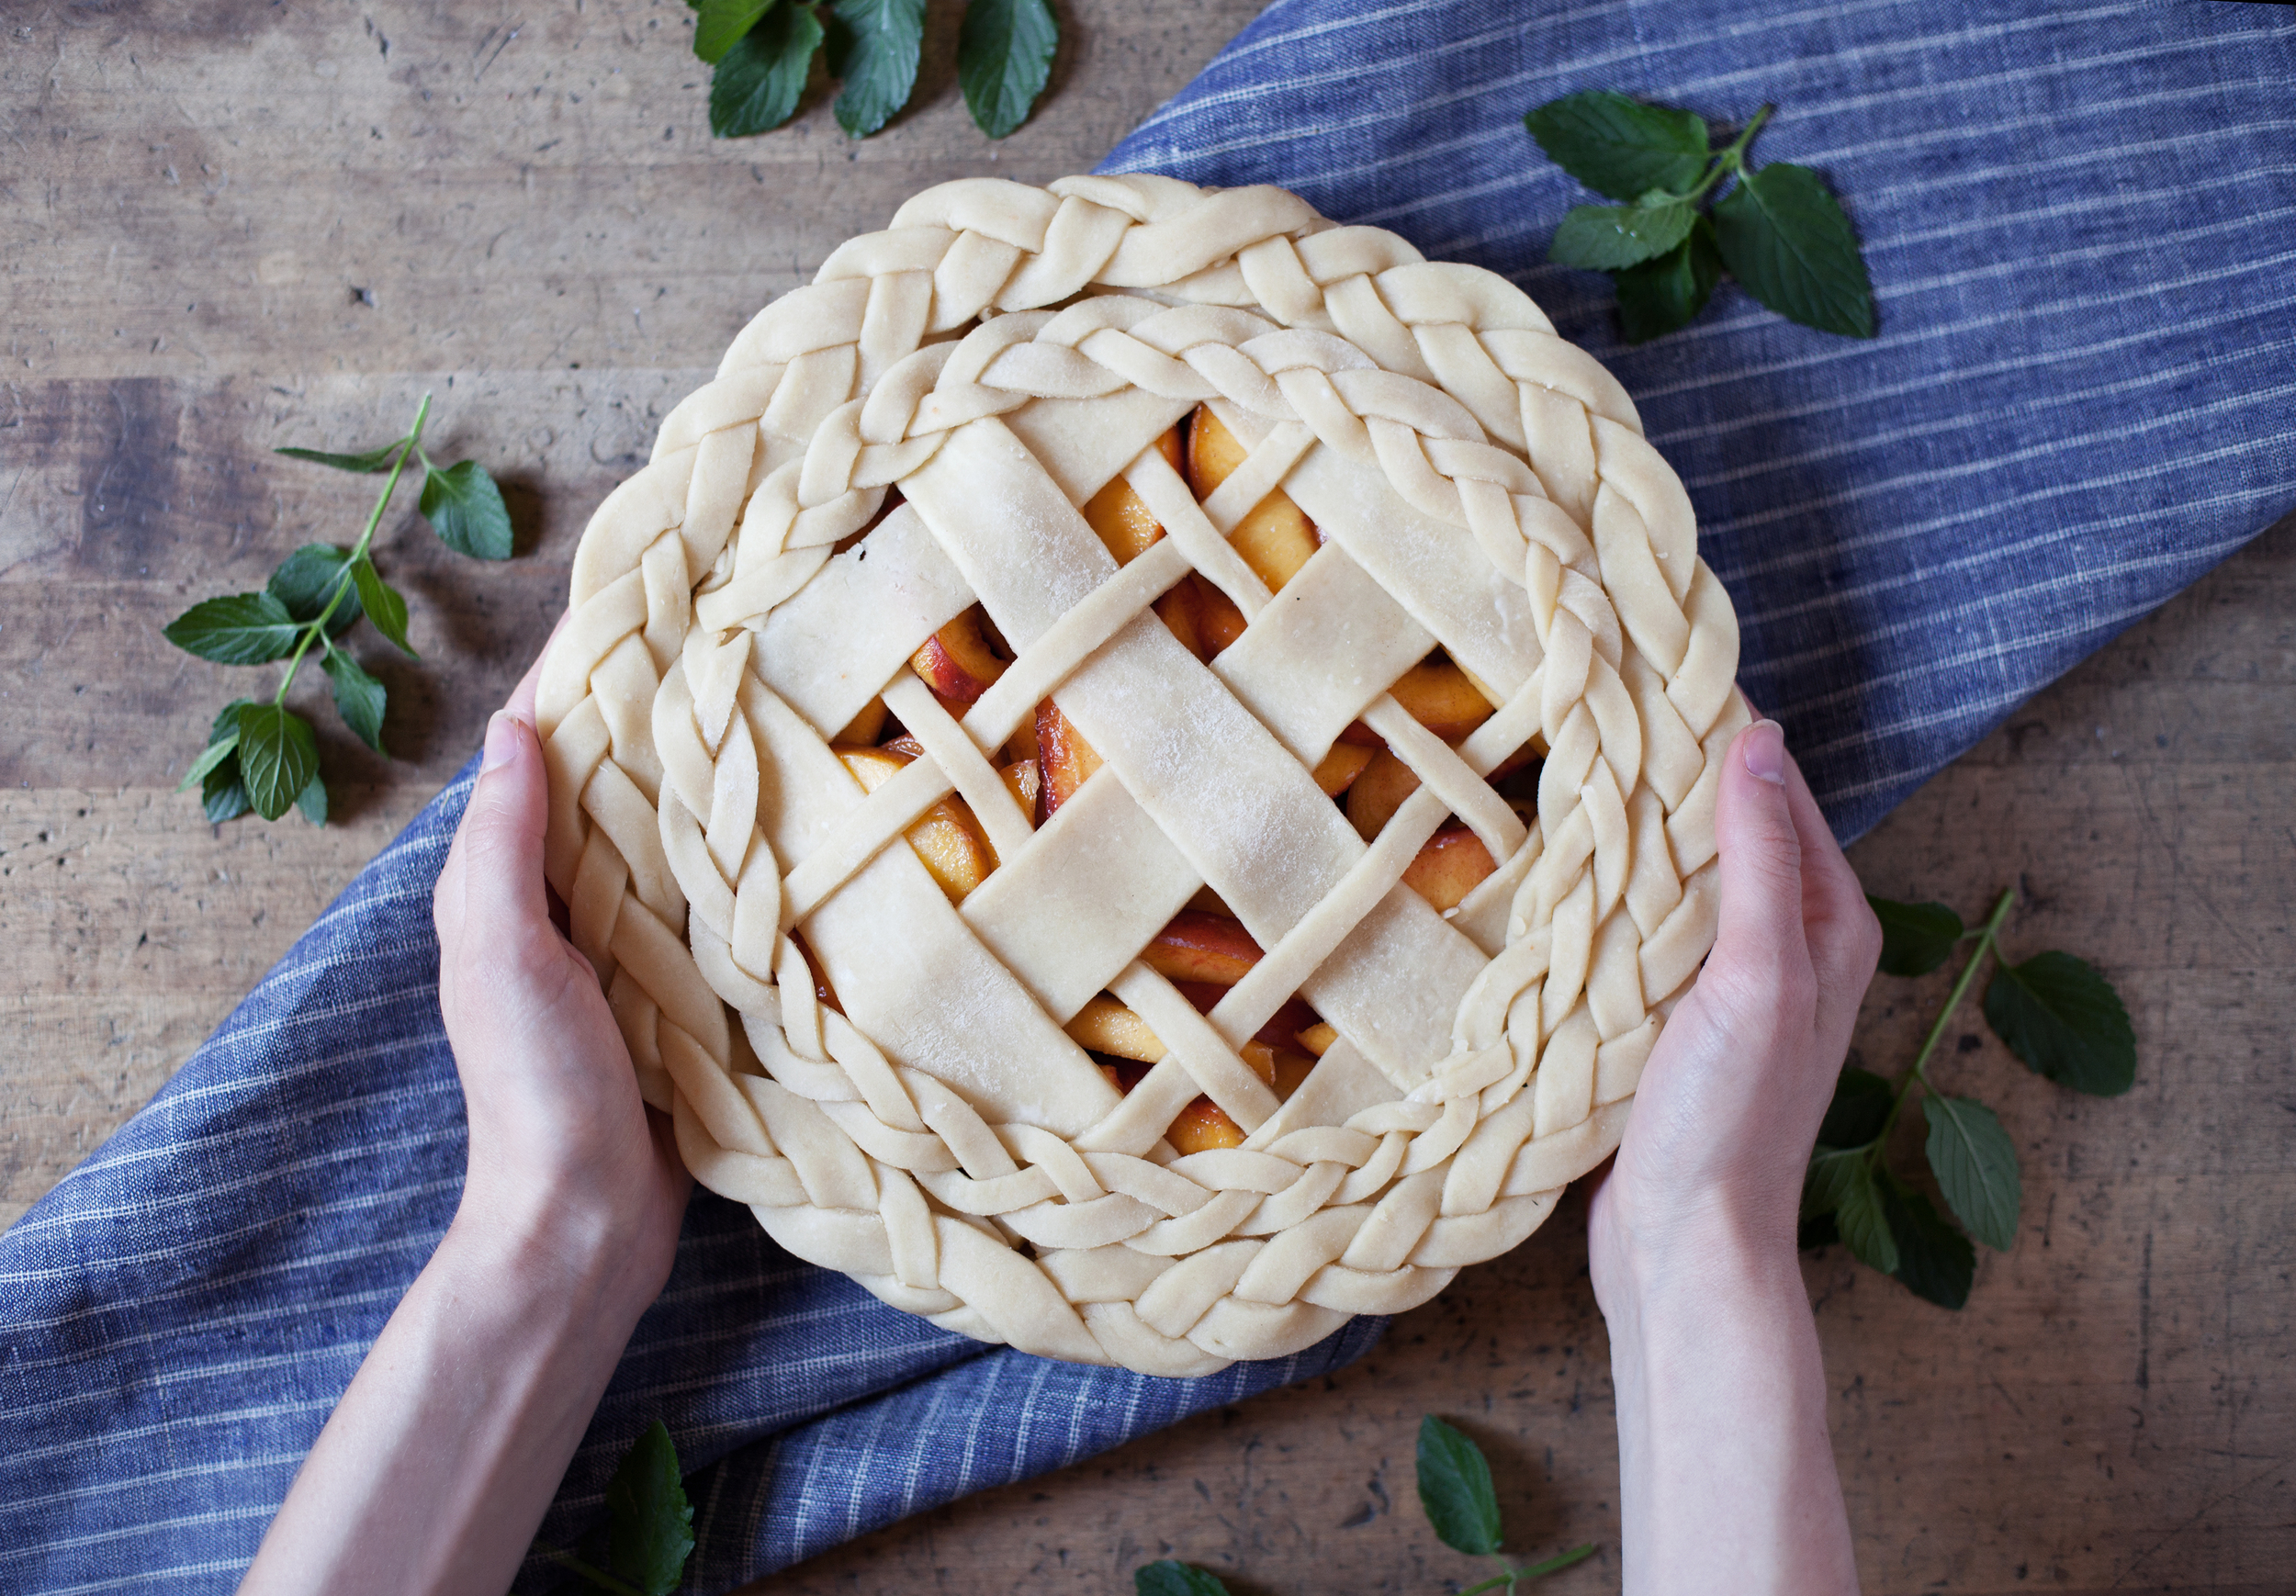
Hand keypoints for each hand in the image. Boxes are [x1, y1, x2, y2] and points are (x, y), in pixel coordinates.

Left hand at [244, 638, 693, 1595]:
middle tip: (738, 626)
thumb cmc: (533, 1083)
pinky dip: (748, 854)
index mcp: (513, 880)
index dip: (581, 669)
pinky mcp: (693, 988)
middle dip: (661, 704)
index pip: (544, 746)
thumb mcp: (498, 949)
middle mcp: (571, 899)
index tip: (640, 590)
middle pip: (615, 777)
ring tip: (783, 695)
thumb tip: (516, 724)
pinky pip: (719, 900)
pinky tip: (804, 821)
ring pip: (674, 832)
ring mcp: (635, 944)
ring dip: (714, 773)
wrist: (586, 1222)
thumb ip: (501, 845)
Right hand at [1583, 712, 1875, 1595]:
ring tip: (1572, 786)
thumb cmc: (1730, 1118)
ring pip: (1686, 887)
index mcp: (1829, 930)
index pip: (1782, 798)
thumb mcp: (1755, 976)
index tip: (1659, 682)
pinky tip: (1566, 890)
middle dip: (1676, 784)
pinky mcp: (1677, 1029)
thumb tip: (1757, 738)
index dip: (1727, 740)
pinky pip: (1651, 940)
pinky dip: (1617, 906)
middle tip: (1600, 722)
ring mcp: (1732, 994)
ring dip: (1640, 845)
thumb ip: (1760, 860)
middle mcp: (1791, 954)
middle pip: (1733, 837)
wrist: (1685, 1248)